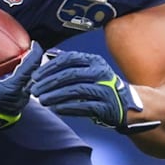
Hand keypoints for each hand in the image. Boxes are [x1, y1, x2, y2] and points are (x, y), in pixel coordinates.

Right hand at [0, 24, 41, 134]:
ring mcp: (13, 112)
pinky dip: (18, 90)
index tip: (34, 44)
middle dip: (33, 66)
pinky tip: (10, 84)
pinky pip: (18, 101)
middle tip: (29, 55)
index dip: (35, 52)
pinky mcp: (8, 118)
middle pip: (32, 79)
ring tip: (21, 68)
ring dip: (25, 79)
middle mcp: (17, 102)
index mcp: (12, 89)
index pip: (31, 66)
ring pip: (26, 91)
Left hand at [28, 50, 160, 134]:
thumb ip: (73, 64)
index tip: (36, 75)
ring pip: (75, 90)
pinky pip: (83, 106)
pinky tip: (56, 109)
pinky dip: (67, 107)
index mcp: (95, 61)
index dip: (50, 67)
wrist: (129, 105)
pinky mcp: (106, 107)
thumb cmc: (104, 87)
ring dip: (55, 96)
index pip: (69, 59)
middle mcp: (101, 72)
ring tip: (42, 100)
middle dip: (49, 83)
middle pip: (70, 75)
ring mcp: (104, 90)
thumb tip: (49, 55)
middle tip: (34, 90)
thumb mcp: (92, 70)